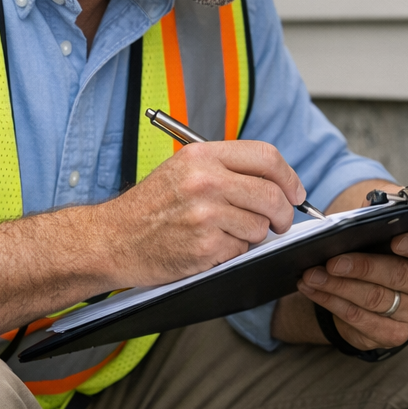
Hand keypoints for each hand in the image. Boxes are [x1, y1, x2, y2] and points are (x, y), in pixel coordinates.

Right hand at [105, 140, 306, 284]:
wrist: (111, 239)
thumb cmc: (150, 207)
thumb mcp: (183, 170)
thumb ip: (227, 169)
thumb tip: (277, 183)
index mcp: (202, 156)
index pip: (266, 156)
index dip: (289, 177)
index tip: (295, 193)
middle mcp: (205, 181)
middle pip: (272, 195)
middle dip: (284, 213)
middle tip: (280, 222)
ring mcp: (205, 215)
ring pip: (260, 226)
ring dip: (252, 235)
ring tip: (224, 233)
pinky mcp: (205, 247)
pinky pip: (241, 250)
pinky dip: (232, 252)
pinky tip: (209, 247)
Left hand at [294, 230, 407, 349]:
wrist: (383, 292)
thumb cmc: (388, 254)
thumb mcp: (390, 234)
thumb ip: (383, 220)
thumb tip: (369, 206)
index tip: (396, 240)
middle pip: (400, 276)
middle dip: (362, 267)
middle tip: (332, 261)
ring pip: (375, 299)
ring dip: (338, 286)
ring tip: (312, 274)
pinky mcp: (394, 336)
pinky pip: (360, 319)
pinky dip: (332, 303)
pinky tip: (313, 290)